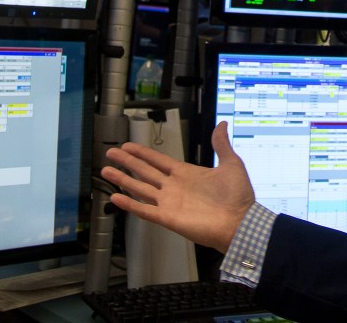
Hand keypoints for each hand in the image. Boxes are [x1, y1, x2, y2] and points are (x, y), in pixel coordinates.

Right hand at [103, 121, 255, 252]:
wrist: (240, 222)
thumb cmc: (238, 196)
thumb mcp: (231, 164)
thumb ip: (221, 145)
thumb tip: (221, 124)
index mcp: (186, 173)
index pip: (158, 161)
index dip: (142, 153)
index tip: (128, 145)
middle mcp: (174, 187)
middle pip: (144, 171)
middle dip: (127, 162)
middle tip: (110, 153)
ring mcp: (169, 202)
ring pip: (140, 188)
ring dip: (123, 180)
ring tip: (105, 171)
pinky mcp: (168, 218)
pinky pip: (145, 210)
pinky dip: (130, 204)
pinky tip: (115, 197)